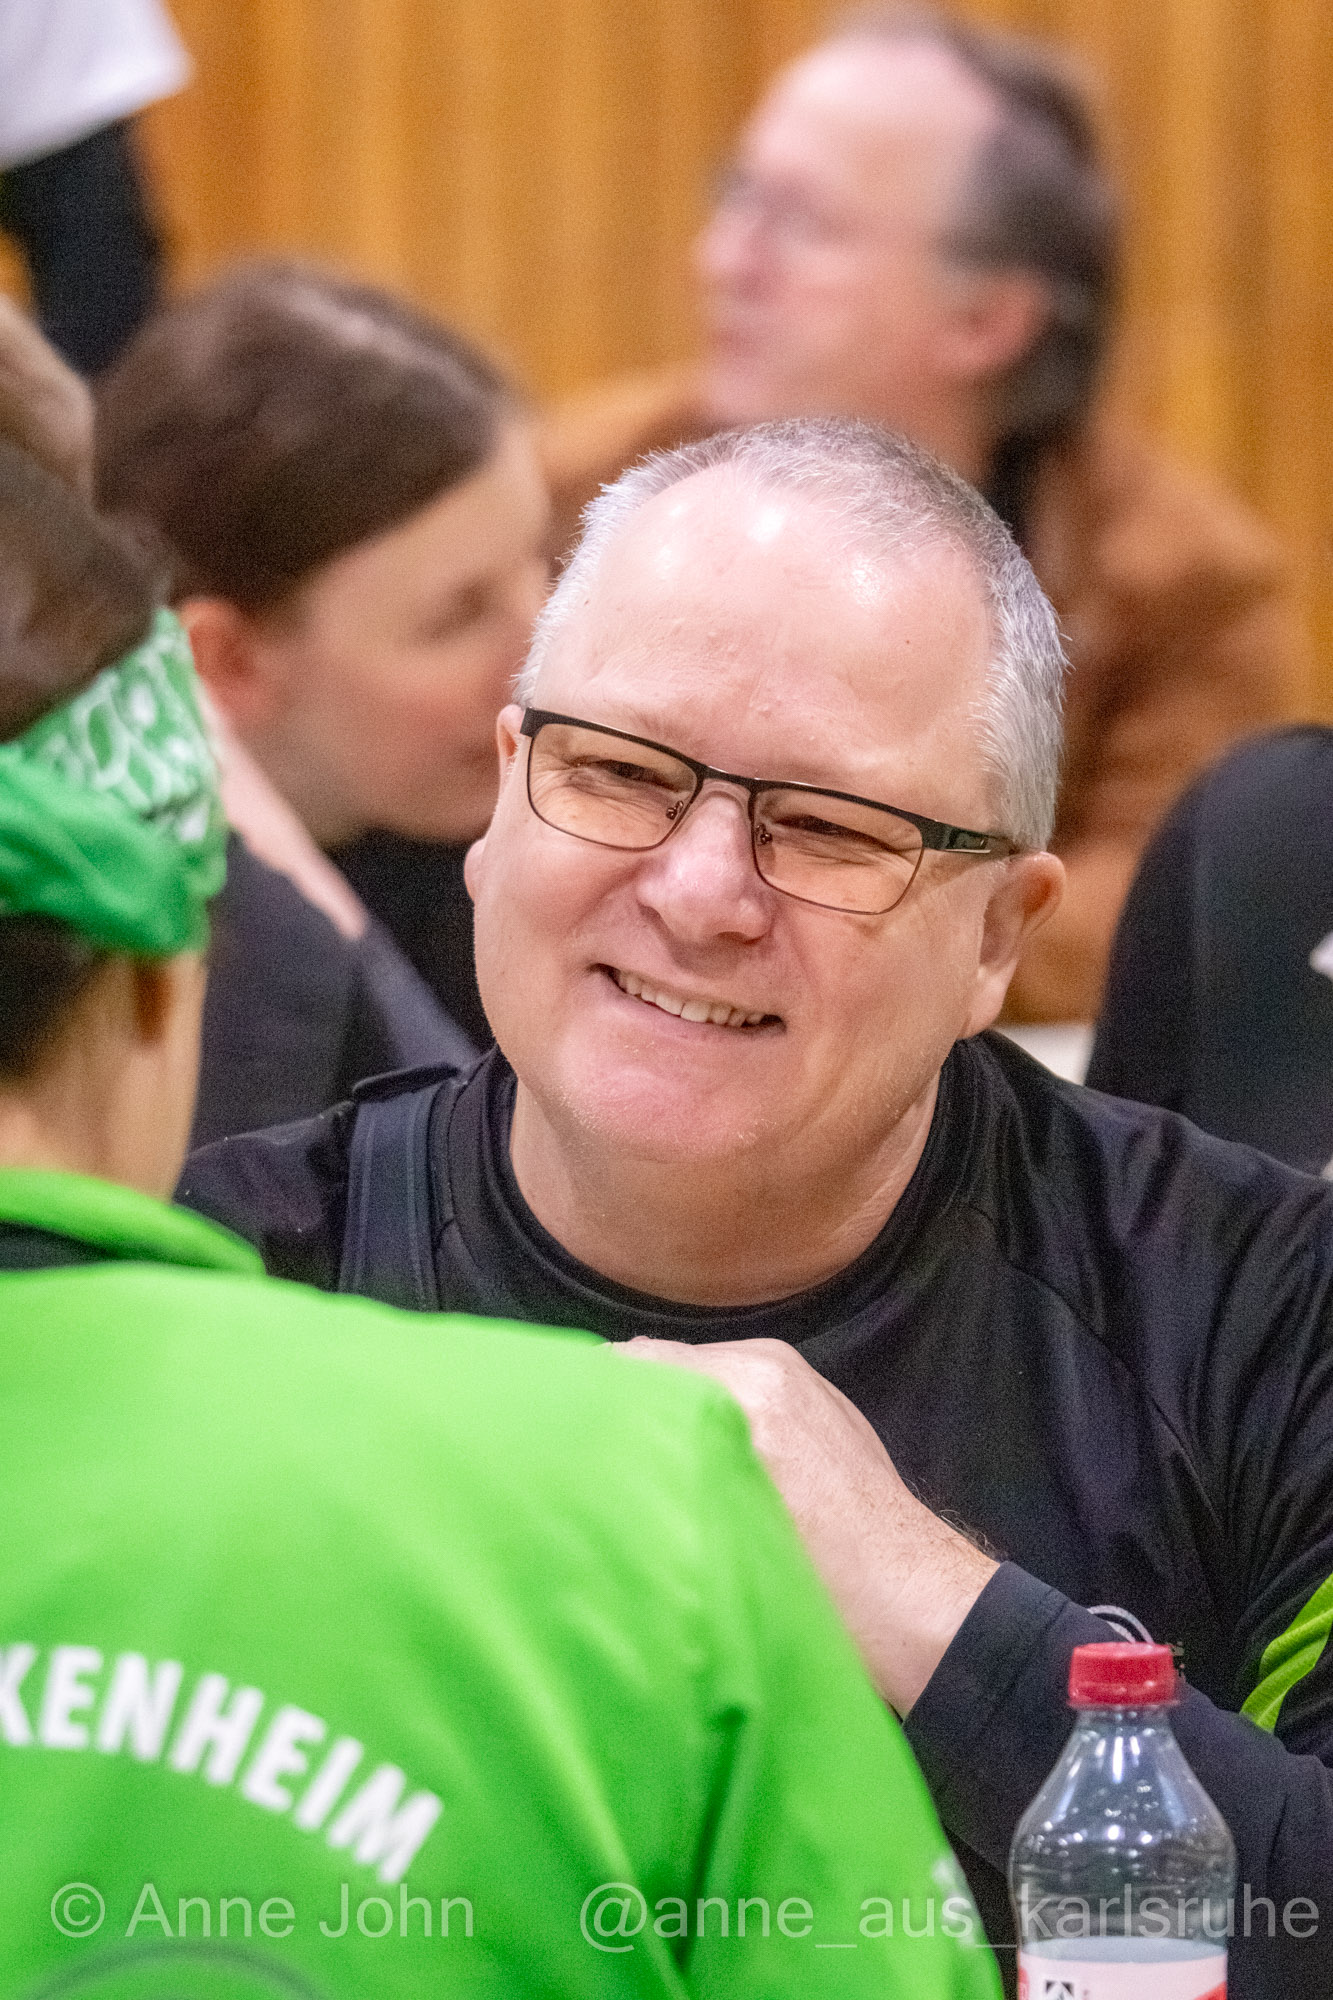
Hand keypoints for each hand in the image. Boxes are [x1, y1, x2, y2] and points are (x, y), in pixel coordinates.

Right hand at [621, 1336, 996, 1714]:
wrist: (922, 1614)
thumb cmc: (823, 1599)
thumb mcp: (721, 1543)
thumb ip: (657, 1476)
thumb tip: (589, 1447)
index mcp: (746, 1391)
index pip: (631, 1364)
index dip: (590, 1403)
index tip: (562, 1444)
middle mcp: (770, 1367)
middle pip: (661, 1365)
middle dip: (628, 1405)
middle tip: (593, 1461)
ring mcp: (799, 1380)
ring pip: (698, 1378)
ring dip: (669, 1413)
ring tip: (646, 1470)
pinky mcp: (820, 1401)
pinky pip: (740, 1391)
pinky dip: (712, 1418)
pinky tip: (703, 1471)